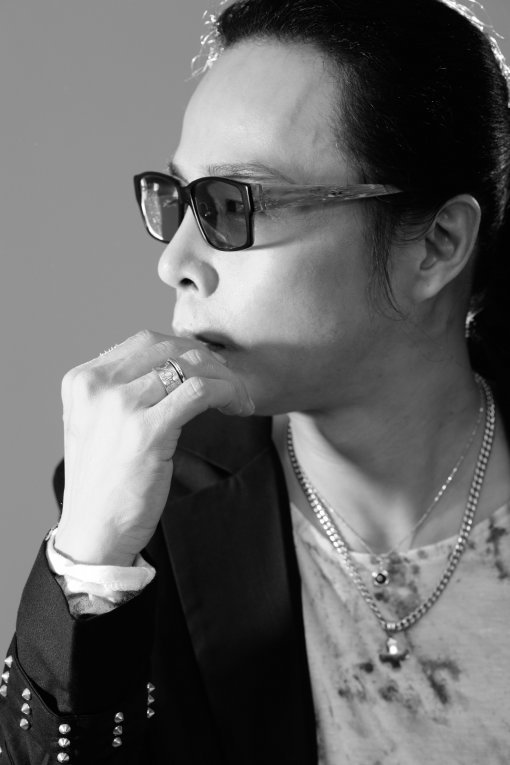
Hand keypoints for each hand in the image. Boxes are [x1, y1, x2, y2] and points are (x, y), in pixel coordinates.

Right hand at [54, 330, 253, 565]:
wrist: (93, 532)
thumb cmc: (104, 484)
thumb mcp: (98, 424)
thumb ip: (122, 391)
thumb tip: (173, 365)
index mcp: (83, 380)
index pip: (144, 342)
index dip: (185, 349)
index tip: (210, 368)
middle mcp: (97, 386)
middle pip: (169, 347)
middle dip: (209, 360)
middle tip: (231, 382)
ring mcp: (120, 406)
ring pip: (190, 365)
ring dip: (225, 378)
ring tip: (239, 399)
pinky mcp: (147, 431)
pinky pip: (200, 391)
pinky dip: (227, 392)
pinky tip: (237, 407)